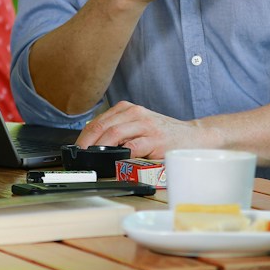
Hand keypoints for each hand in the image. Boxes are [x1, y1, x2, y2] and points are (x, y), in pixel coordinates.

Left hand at [76, 101, 210, 157]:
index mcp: (128, 109)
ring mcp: (146, 126)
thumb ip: (120, 130)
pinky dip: (120, 154)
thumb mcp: (138, 125)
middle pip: (102, 126)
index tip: (76, 149)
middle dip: (86, 142)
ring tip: (90, 157)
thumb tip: (93, 145)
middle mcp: (135, 113)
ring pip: (114, 134)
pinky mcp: (155, 140)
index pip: (98, 121)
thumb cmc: (163, 133)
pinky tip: (114, 160)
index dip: (84, 136)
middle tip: (79, 155)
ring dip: (99, 147)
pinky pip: (133, 147)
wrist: (193, 136)